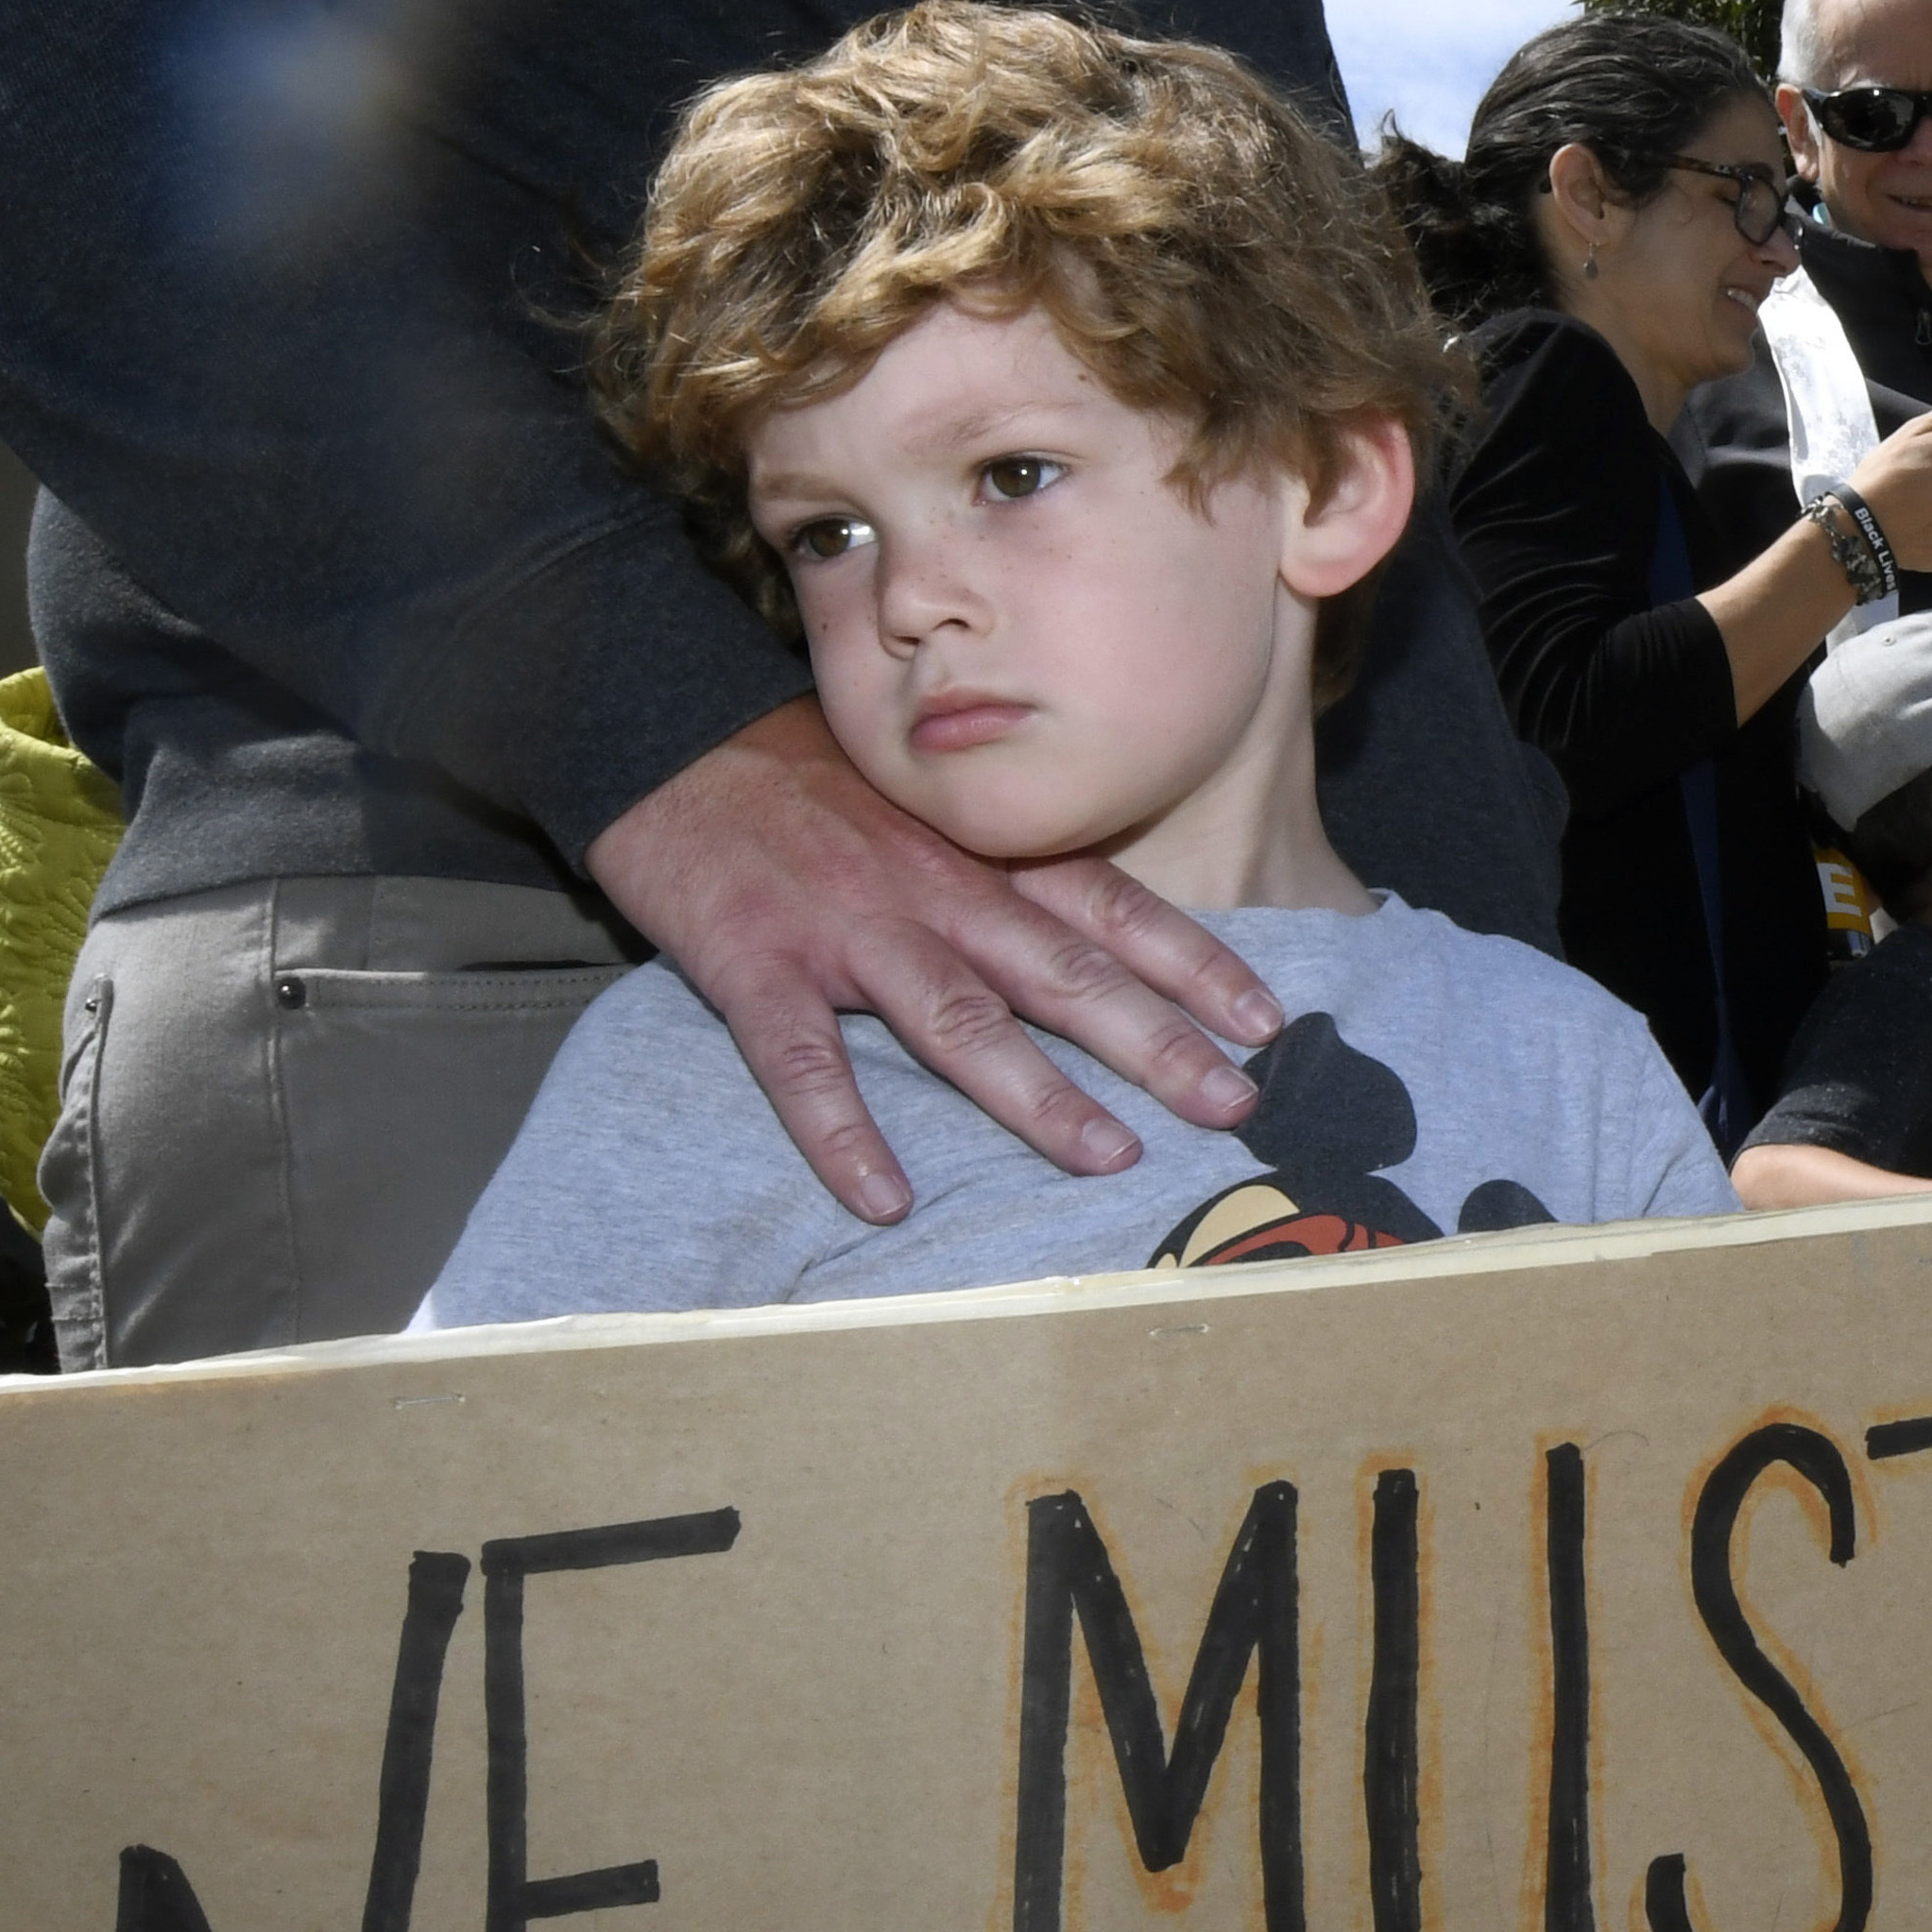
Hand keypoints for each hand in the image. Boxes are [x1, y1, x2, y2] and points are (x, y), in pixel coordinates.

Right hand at [585, 699, 1285, 1223]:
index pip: (1110, 904)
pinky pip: (803, 1062)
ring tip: (1107, 1156)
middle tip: (1234, 1105)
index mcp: (978, 852)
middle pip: (1061, 971)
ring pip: (957, 1019)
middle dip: (1155, 1041)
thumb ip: (1004, 865)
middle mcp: (931, 888)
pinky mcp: (755, 965)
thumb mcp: (926, 802)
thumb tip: (1098, 934)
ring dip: (1036, 1093)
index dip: (1193, 962)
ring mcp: (845, 929)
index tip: (1266, 1020)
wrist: (666, 733)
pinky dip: (843, 1133)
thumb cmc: (808, 779)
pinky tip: (883, 1198)